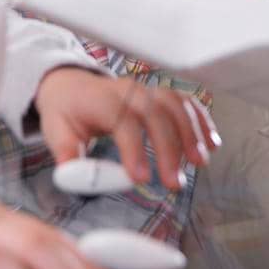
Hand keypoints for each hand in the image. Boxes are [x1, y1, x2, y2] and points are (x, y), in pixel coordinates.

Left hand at [34, 67, 218, 189]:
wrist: (70, 85)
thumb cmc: (67, 111)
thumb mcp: (57, 132)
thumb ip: (67, 156)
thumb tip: (74, 179)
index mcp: (101, 100)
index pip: (123, 122)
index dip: (134, 150)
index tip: (141, 179)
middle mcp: (127, 91)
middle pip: (155, 113)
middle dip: (170, 148)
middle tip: (174, 183)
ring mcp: (146, 90)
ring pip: (175, 105)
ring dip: (191, 133)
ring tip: (200, 162)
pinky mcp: (159, 95)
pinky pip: (185, 102)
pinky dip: (201, 120)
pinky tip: (211, 143)